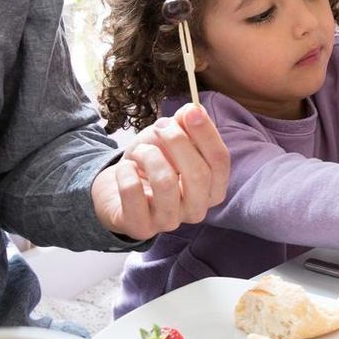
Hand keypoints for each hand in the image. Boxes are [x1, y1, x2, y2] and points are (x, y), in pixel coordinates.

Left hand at [92, 103, 230, 239]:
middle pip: (198, 173)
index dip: (207, 134)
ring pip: (165, 182)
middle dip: (176, 141)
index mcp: (212, 188)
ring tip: (140, 151)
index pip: (220, 161)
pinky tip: (126, 169)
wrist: (118, 191)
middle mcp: (197, 210)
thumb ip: (185, 125)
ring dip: (148, 155)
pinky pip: (133, 190)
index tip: (191, 111)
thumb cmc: (151, 165)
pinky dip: (126, 170)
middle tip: (160, 127)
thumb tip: (193, 110)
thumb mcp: (169, 140)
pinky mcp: (141, 228)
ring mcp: (170, 222)